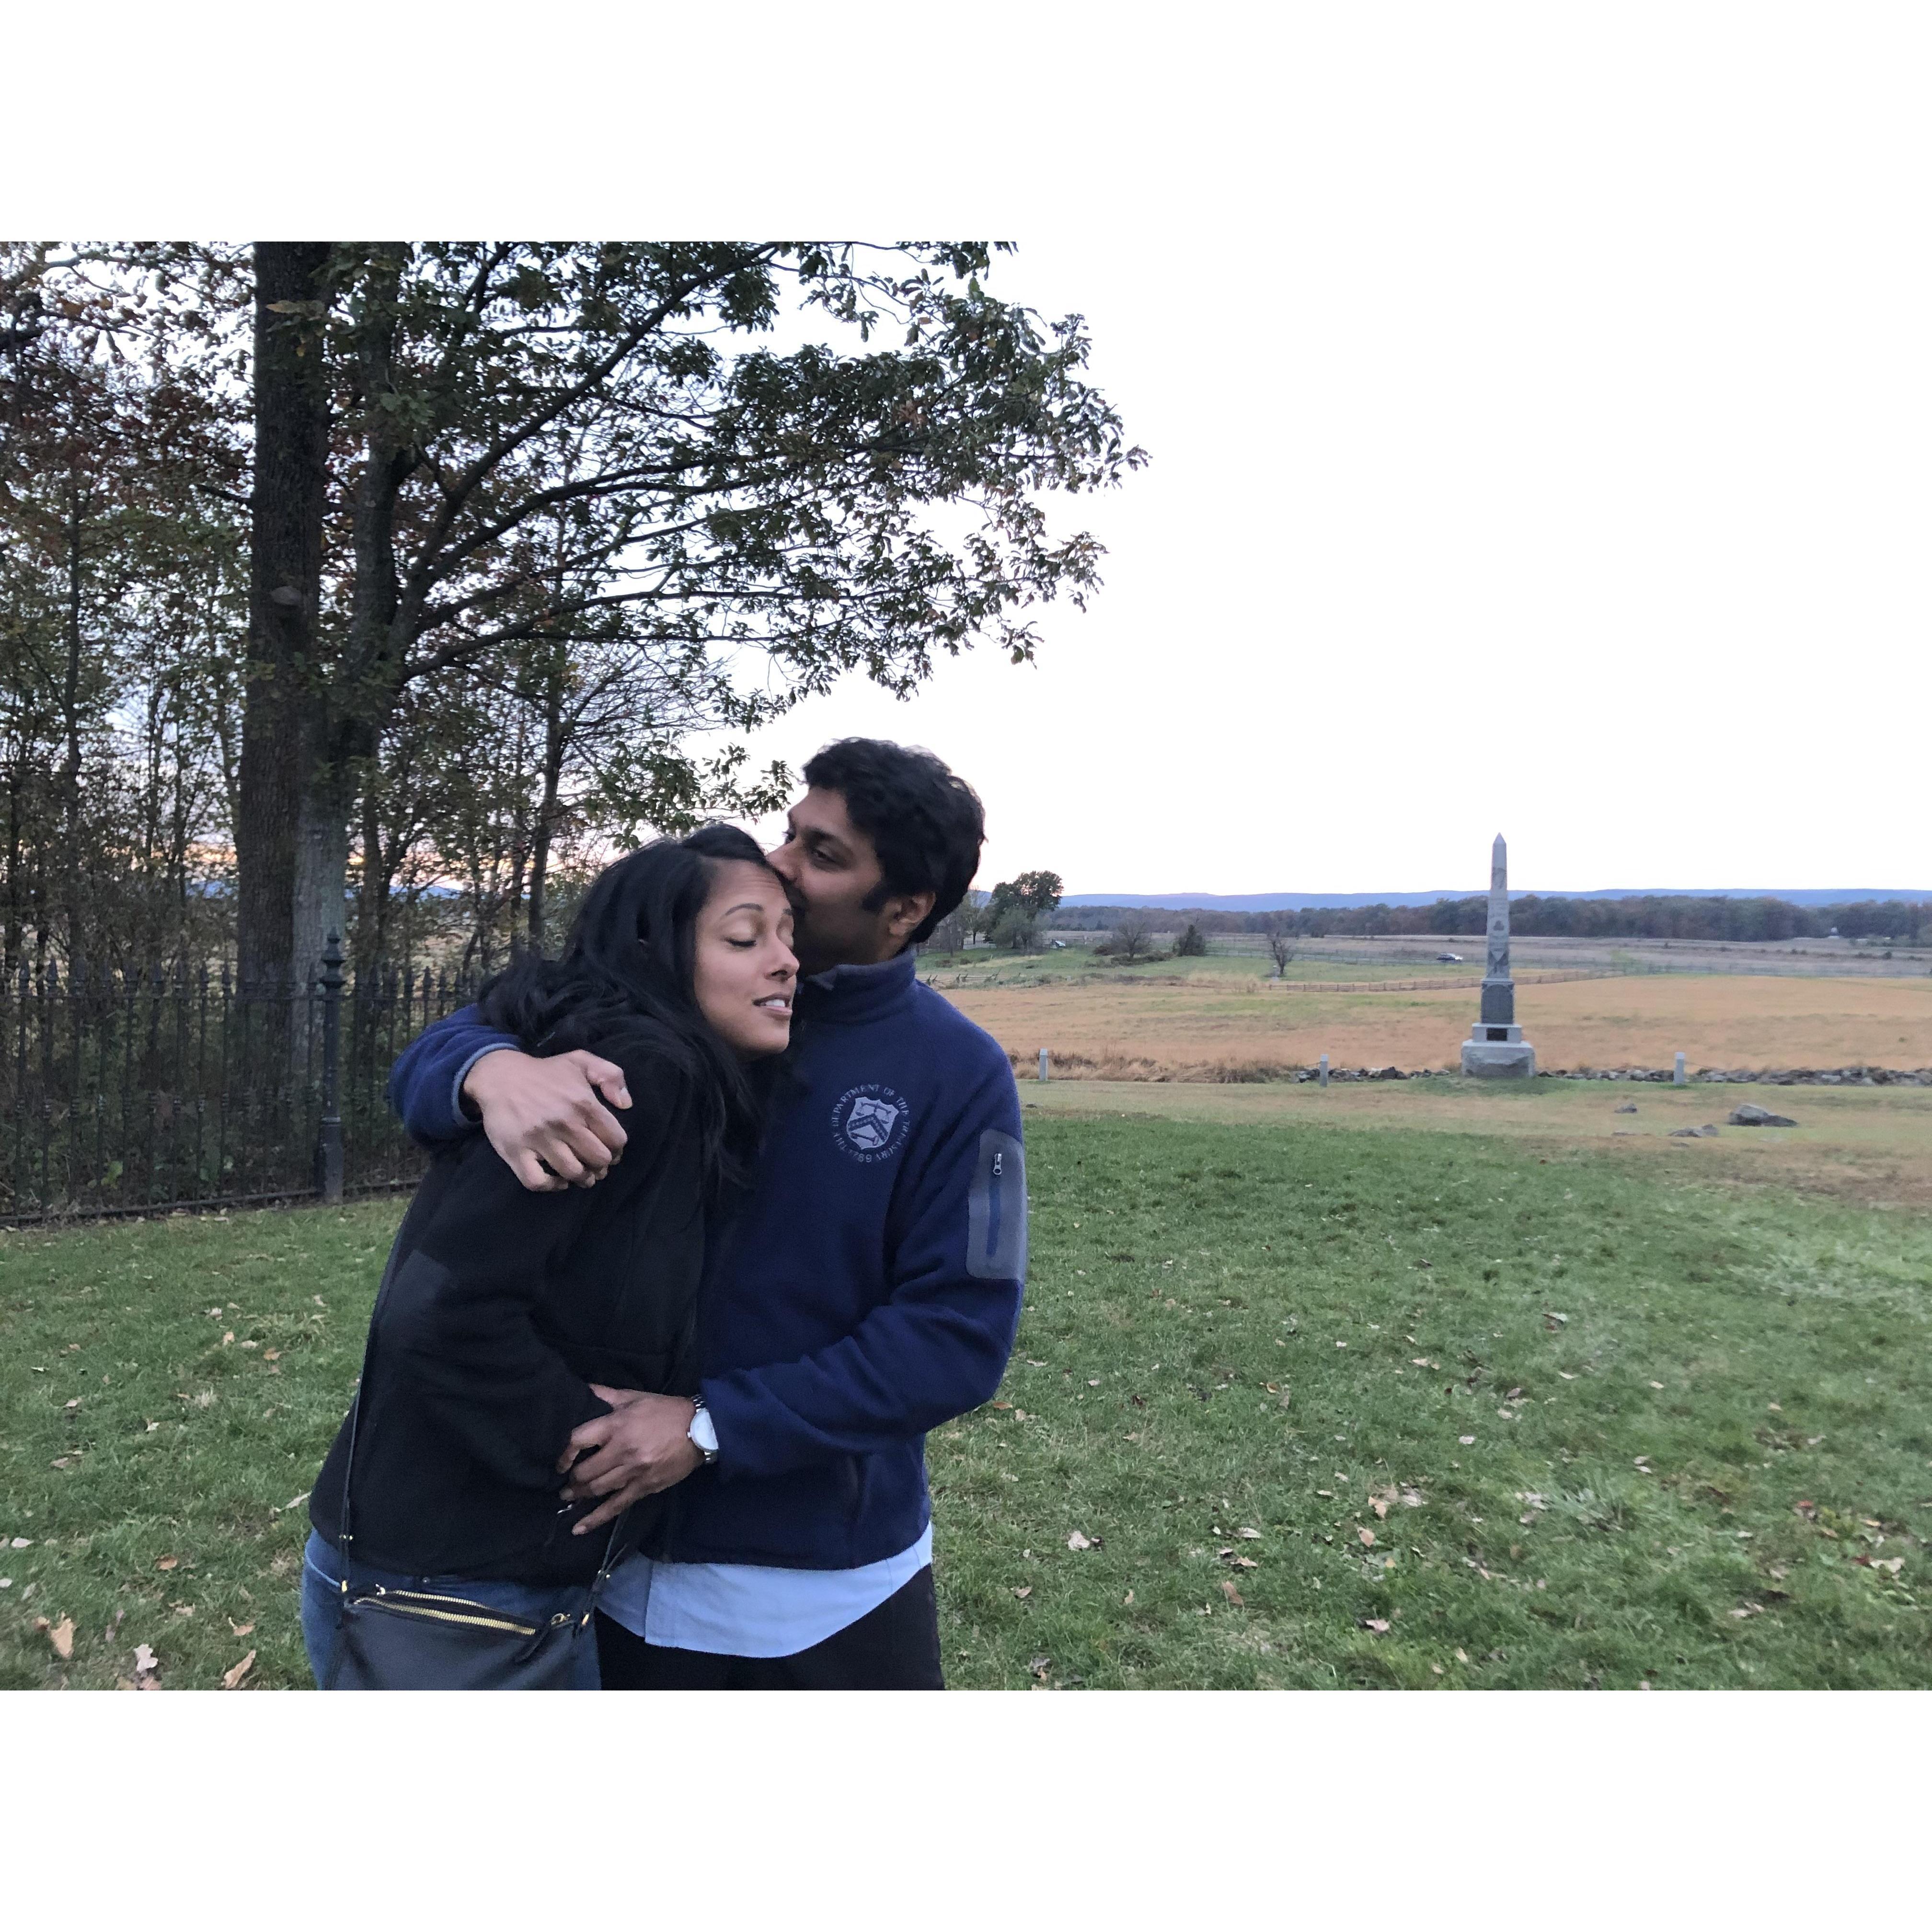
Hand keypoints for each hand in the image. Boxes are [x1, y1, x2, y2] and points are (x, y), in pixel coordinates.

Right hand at [464, 1048, 630, 1192]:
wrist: (499, 1075)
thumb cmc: (545, 1072)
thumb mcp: (581, 1060)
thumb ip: (611, 1075)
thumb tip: (626, 1104)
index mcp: (583, 1103)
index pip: (616, 1139)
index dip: (617, 1148)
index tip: (611, 1150)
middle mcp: (563, 1122)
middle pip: (598, 1159)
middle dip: (602, 1165)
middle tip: (597, 1165)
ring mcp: (538, 1139)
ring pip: (572, 1172)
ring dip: (582, 1178)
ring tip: (583, 1175)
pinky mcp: (516, 1152)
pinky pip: (537, 1181)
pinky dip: (551, 1186)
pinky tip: (558, 1181)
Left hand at [557, 1385, 702, 1533]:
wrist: (700, 1429)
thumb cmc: (665, 1411)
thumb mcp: (635, 1397)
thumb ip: (605, 1395)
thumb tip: (581, 1389)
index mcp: (617, 1425)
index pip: (578, 1441)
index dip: (563, 1454)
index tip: (558, 1461)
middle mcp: (622, 1450)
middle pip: (585, 1471)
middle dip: (571, 1479)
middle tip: (564, 1481)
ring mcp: (633, 1472)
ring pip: (597, 1489)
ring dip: (579, 1495)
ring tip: (568, 1497)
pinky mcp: (644, 1487)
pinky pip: (616, 1506)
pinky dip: (595, 1519)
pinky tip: (578, 1528)